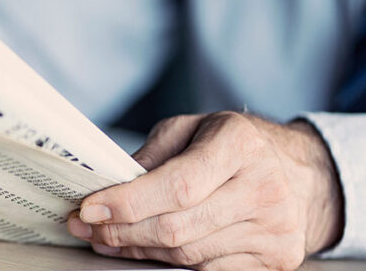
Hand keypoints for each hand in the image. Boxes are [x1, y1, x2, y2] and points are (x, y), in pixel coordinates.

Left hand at [67, 112, 343, 269]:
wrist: (300, 172)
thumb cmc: (235, 145)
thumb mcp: (192, 128)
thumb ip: (152, 155)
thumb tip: (109, 185)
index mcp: (240, 145)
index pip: (177, 185)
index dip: (128, 203)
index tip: (89, 208)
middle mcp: (264, 188)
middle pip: (177, 227)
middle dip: (121, 231)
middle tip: (86, 227)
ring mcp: (275, 229)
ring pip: (187, 255)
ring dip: (138, 250)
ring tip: (107, 238)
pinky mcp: (276, 259)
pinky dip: (169, 263)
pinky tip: (145, 250)